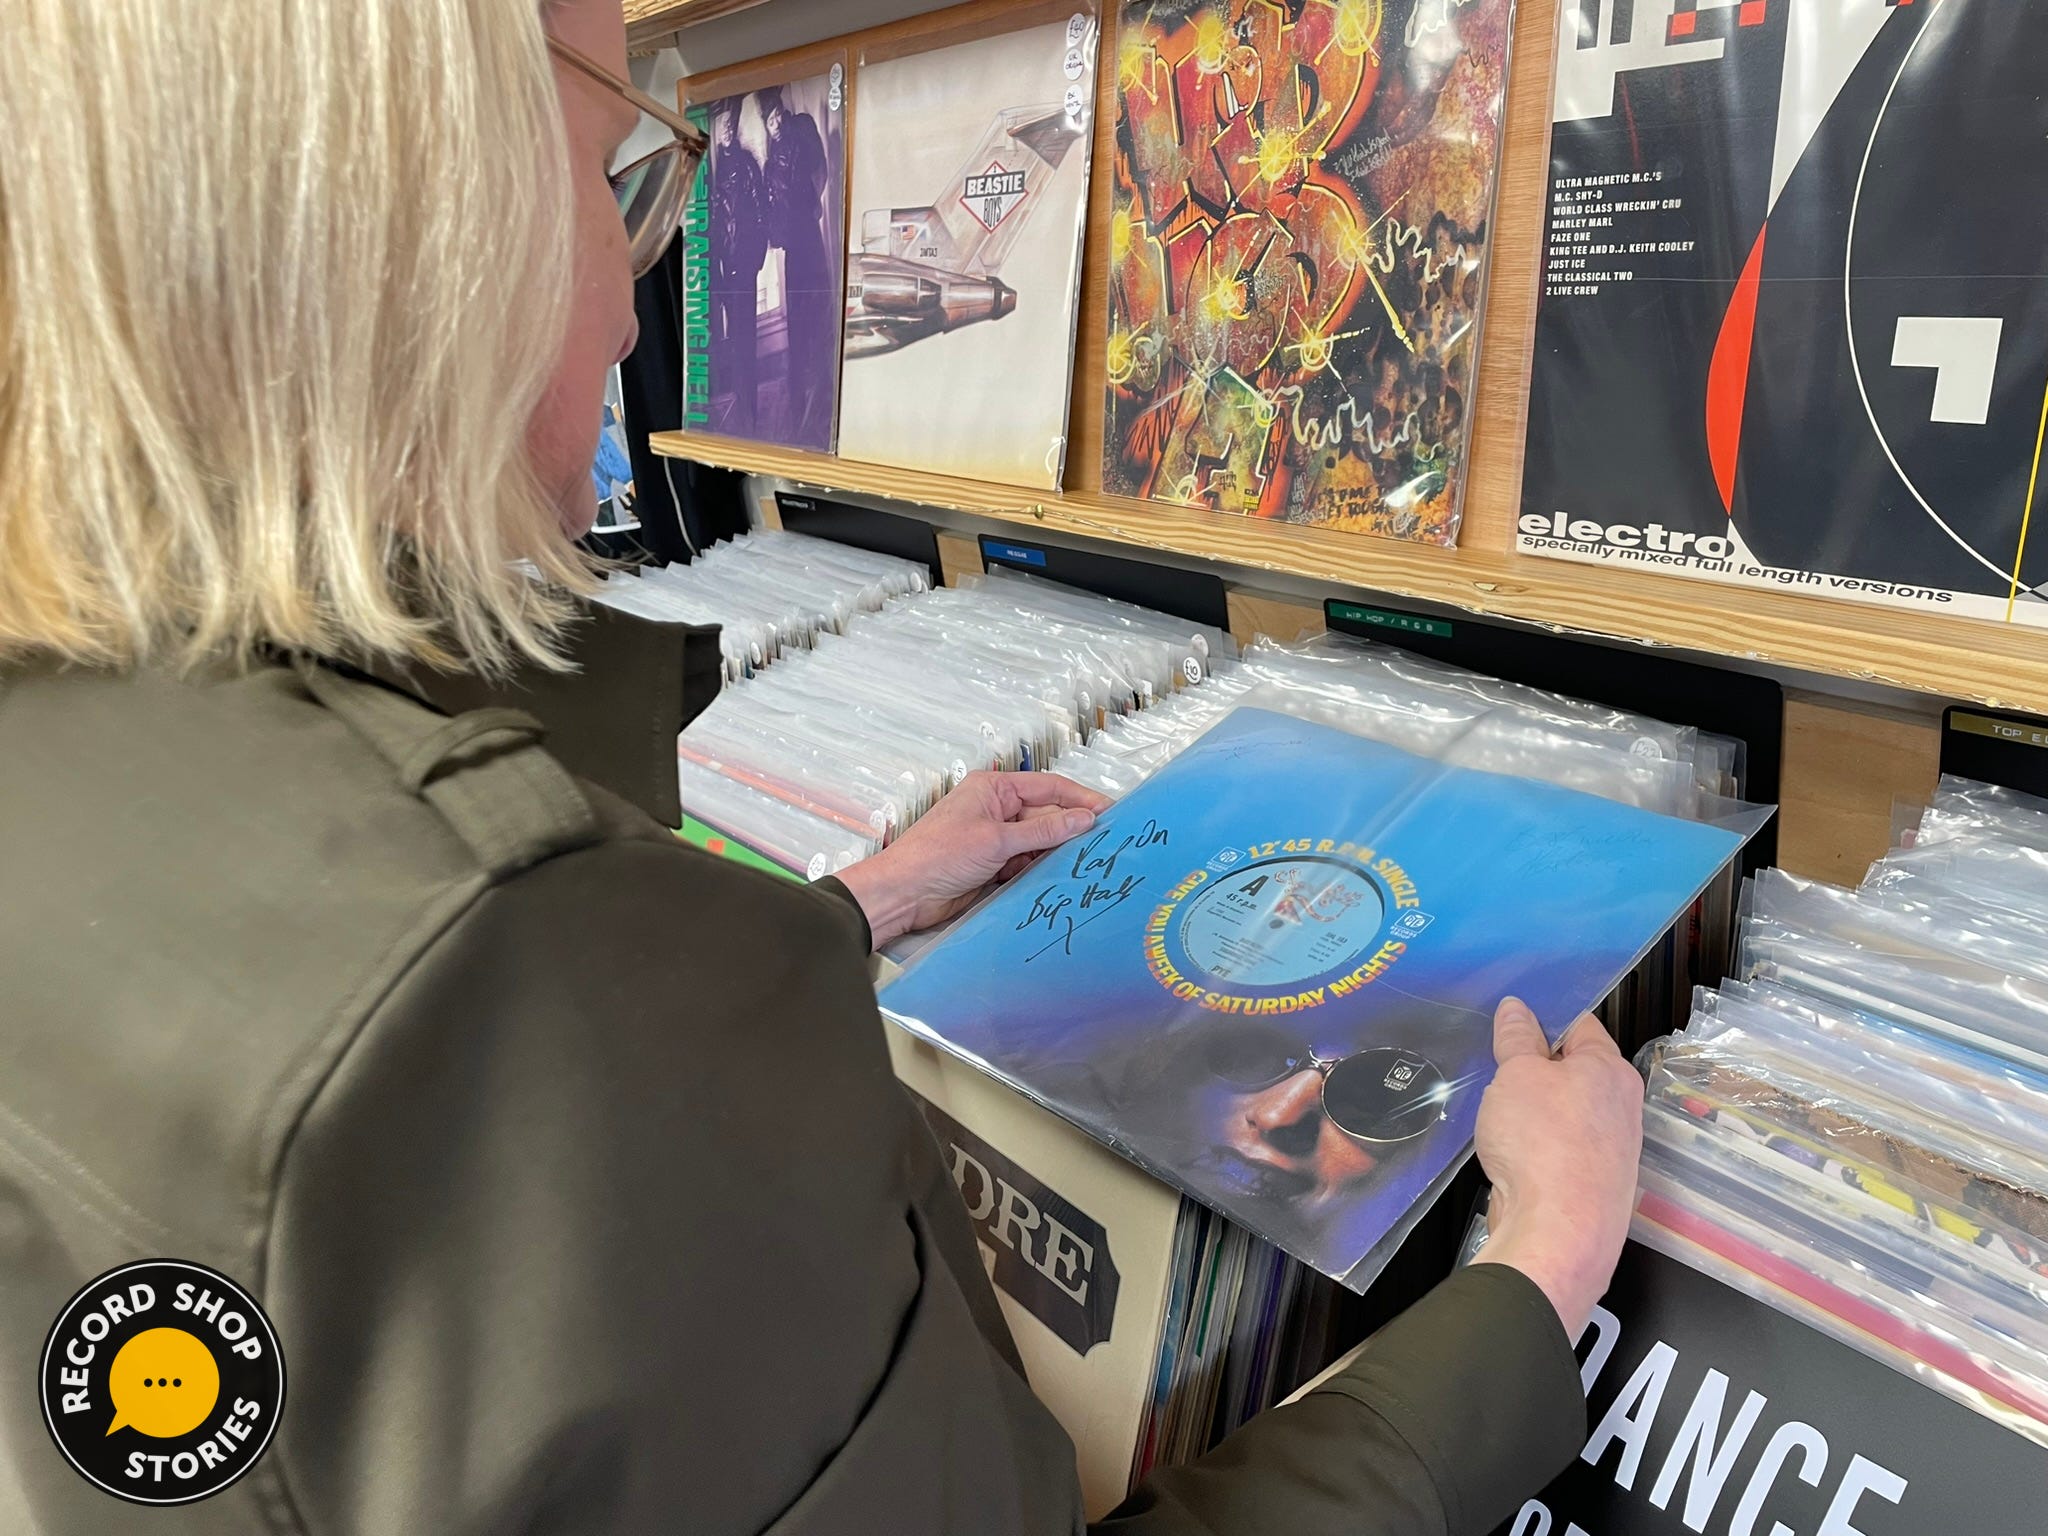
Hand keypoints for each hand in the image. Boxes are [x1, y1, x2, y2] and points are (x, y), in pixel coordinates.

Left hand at [834, 771, 1110, 949]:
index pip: (1048, 787)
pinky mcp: (993, 866)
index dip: (1080, 798)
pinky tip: (1061, 879)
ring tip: (1089, 864)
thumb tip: (1084, 818)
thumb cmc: (938, 855)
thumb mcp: (997, 840)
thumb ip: (1043, 830)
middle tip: (1107, 843)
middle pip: (1046, 815)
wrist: (903, 894)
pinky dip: (1041, 871)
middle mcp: (996, 810)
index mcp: (993, 789)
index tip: (1110, 811)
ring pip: (1039, 843)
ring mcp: (994, 839)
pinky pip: (1026, 864)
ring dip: (1058, 854)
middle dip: (1072, 829)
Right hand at [1470, 998, 1642, 1341]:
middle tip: (1497, 1068)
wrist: (1557, 1231)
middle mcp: (1621, 1108)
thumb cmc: (1543, 1144)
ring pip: (1563, 1114)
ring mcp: (1610, 1150)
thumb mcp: (1517, 1073)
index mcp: (1611, 1070)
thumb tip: (1517, 1009)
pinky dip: (1534, 1147)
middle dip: (1533, 1069)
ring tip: (1498, 1113)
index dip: (1542, 1018)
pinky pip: (1557, 1150)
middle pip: (1572, 1072)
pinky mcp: (1592, 1185)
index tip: (1511, 1021)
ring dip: (1531, 1111)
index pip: (1579, 1025)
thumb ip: (1517, 1038)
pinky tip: (1510, 1153)